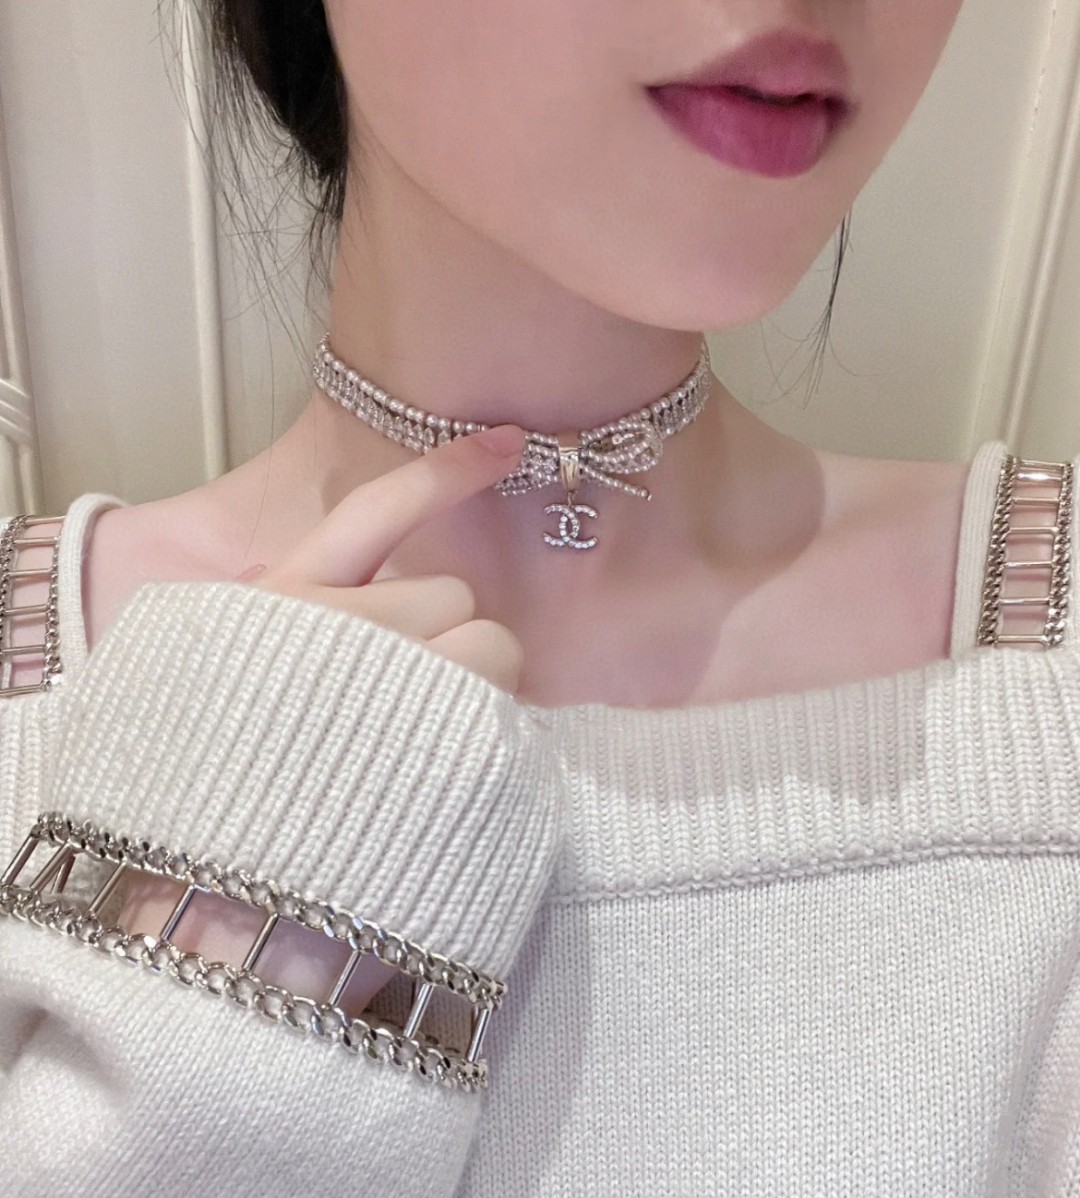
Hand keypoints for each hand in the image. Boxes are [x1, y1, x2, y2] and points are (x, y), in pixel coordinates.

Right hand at [115, 425, 530, 1012]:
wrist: (199, 921)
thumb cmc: (207, 801)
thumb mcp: (217, 683)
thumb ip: (285, 632)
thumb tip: (368, 615)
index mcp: (276, 604)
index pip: (375, 510)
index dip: (448, 471)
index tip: (511, 442)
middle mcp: (334, 626)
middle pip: (451, 596)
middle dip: (444, 647)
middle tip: (404, 712)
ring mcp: (394, 685)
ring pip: (492, 649)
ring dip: (471, 697)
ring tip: (414, 758)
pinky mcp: (442, 750)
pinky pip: (505, 714)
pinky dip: (485, 742)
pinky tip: (438, 783)